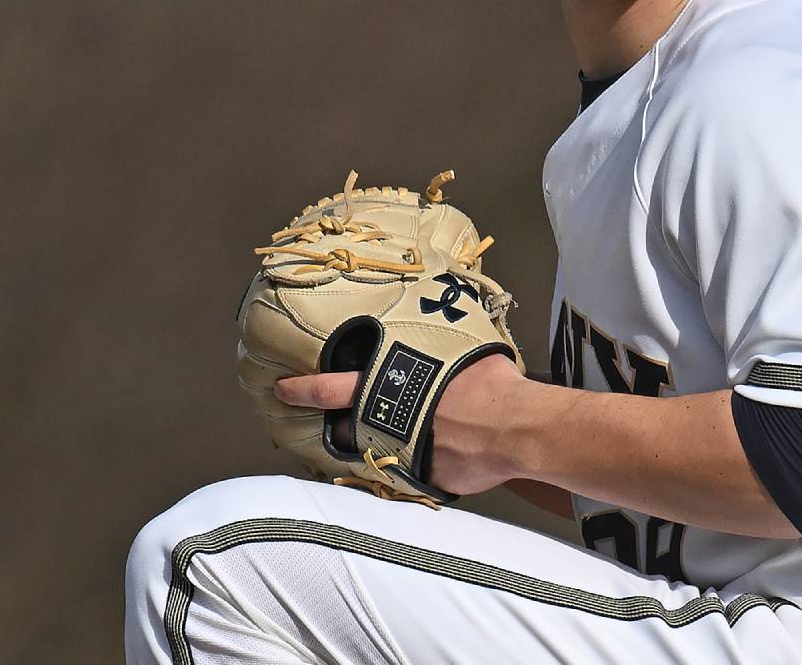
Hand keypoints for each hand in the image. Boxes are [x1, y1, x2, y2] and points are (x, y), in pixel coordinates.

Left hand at [275, 354, 530, 496]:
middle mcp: (390, 424)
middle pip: (348, 430)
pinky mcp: (427, 480)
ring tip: (394, 439)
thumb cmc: (493, 382)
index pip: (332, 388)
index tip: (283, 389)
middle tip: (335, 425)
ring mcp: (406, 455)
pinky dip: (427, 464)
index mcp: (392, 386)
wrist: (518, 430)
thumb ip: (441, 346)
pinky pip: (418, 474)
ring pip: (377, 454)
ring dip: (380, 447)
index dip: (303, 388)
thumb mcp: (462, 348)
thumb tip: (447, 321)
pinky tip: (446, 455)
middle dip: (340, 429)